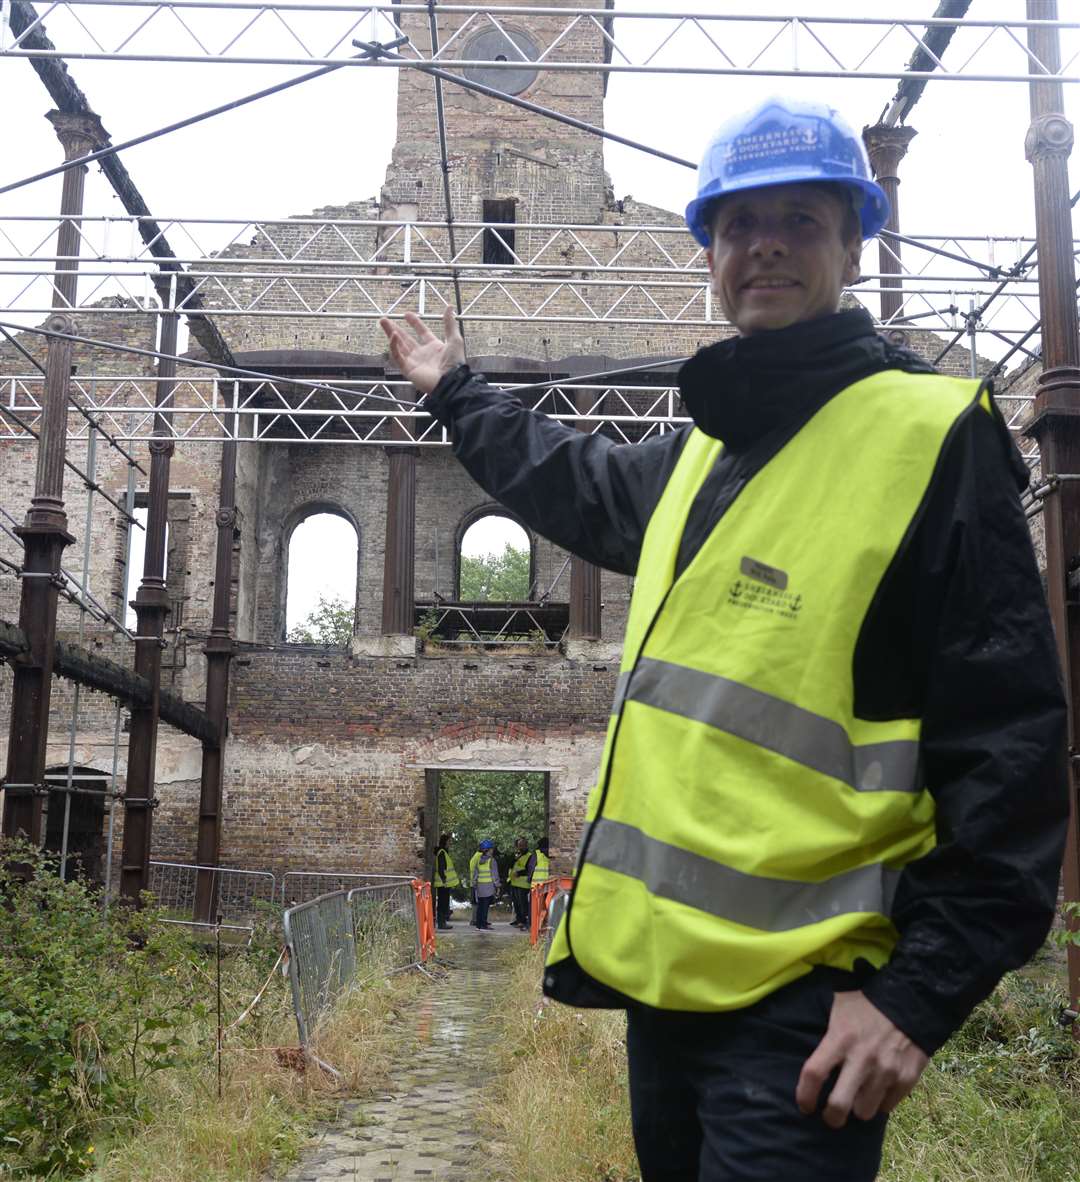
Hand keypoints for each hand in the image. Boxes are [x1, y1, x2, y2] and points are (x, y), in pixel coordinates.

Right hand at [379, 306, 464, 393]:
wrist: (451, 381)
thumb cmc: (455, 363)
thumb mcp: (454, 339)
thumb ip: (449, 323)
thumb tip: (449, 307)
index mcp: (434, 347)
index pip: (421, 332)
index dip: (414, 323)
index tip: (406, 314)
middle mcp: (422, 354)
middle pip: (406, 338)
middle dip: (395, 328)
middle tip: (385, 319)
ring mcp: (414, 362)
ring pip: (399, 346)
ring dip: (390, 334)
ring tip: (383, 322)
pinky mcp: (408, 370)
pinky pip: (398, 356)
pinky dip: (394, 346)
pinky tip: (393, 336)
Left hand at [795, 990, 927, 1127]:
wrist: (910, 1000)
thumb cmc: (867, 1003)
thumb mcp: (839, 1006)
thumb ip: (827, 1031)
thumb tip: (808, 1044)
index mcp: (840, 1038)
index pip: (814, 1073)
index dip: (805, 1095)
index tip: (805, 1105)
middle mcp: (862, 1058)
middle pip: (839, 1104)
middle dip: (832, 1117)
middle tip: (831, 1115)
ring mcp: (886, 1071)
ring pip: (864, 1112)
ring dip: (859, 1108)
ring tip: (858, 1098)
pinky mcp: (906, 1079)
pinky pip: (887, 1106)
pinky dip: (880, 1102)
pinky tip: (878, 1090)